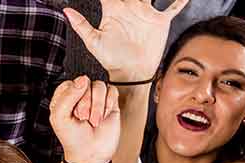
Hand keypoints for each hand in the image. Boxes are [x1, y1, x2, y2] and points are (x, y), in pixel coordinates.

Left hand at [49, 76, 122, 162]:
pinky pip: (112, 91)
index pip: (70, 83)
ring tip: (94, 121)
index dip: (72, 96)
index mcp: (64, 98)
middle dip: (85, 103)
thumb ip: (67, 96)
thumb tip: (83, 79)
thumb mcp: (60, 118)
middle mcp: (80, 96)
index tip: (71, 112)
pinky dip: (108, 104)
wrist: (90, 154)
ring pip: (99, 86)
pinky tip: (104, 117)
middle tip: (83, 118)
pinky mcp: (110, 103)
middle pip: (86, 83)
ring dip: (97, 105)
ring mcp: (96, 99)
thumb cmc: (72, 138)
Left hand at [64, 0, 189, 81]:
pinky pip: (172, 8)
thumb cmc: (111, 59)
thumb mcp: (93, 42)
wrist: (131, 73)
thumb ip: (81, 25)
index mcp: (113, 10)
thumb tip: (65, 10)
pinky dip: (179, 2)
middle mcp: (130, 8)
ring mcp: (146, 13)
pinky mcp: (160, 21)